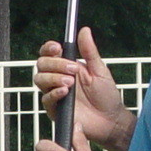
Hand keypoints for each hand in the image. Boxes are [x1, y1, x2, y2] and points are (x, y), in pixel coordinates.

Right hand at [34, 26, 134, 150]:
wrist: (111, 120)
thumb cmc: (106, 95)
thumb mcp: (100, 70)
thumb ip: (89, 51)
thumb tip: (84, 30)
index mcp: (67, 66)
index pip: (49, 53)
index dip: (49, 48)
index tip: (57, 47)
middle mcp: (57, 78)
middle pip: (41, 64)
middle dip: (55, 64)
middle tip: (73, 70)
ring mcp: (54, 93)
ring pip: (40, 80)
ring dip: (54, 77)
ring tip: (70, 82)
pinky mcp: (54, 109)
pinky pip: (46, 99)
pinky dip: (54, 93)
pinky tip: (65, 92)